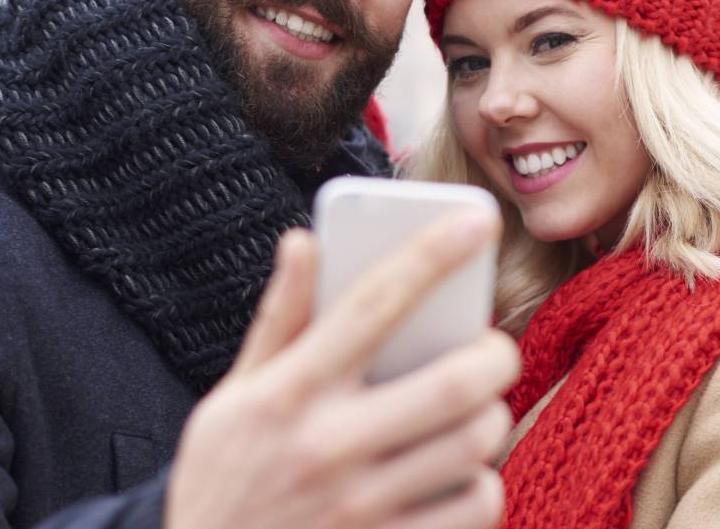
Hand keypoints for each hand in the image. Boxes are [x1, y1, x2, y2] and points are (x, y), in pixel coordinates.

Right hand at [165, 210, 518, 528]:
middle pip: (453, 383)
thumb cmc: (225, 482)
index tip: (476, 219)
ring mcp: (361, 507)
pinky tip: (459, 474)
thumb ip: (279, 322)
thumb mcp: (231, 400)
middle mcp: (327, 447)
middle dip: (493, 355)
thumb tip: (304, 242)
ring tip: (472, 413)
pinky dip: (483, 483)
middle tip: (489, 352)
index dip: (431, 253)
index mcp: (287, 394)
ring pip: (475, 443)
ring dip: (490, 419)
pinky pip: (477, 505)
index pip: (372, 304)